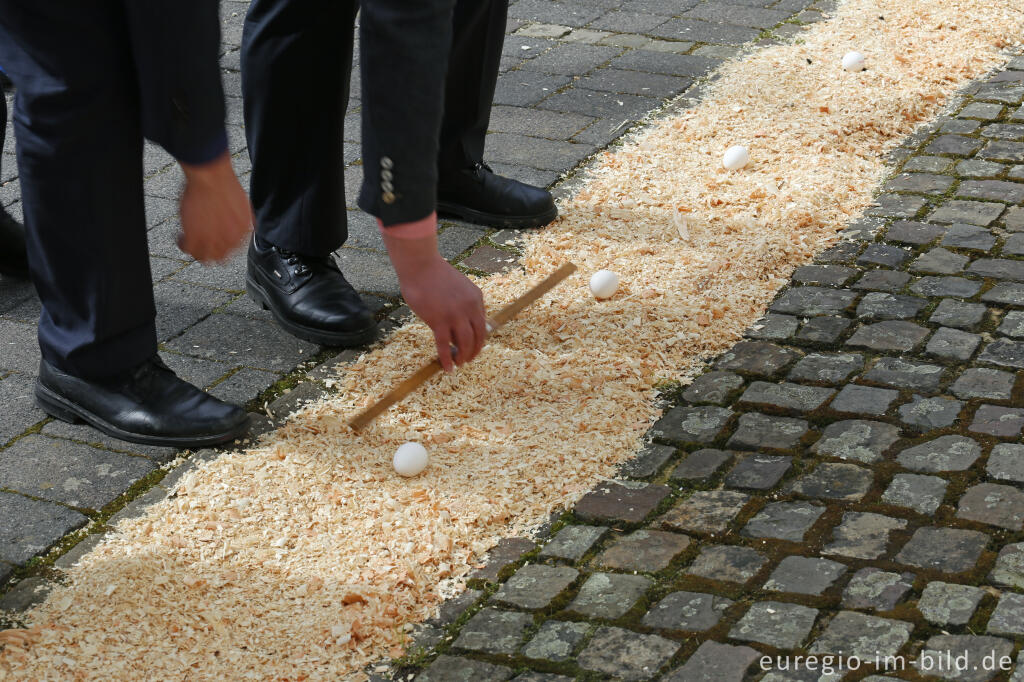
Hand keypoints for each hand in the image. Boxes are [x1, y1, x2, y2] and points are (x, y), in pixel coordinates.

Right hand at [178, 152, 252, 262]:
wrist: (212, 177)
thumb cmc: (226, 184)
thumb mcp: (244, 205)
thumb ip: (245, 219)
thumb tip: (244, 225)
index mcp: (243, 232)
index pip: (234, 249)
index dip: (223, 245)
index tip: (215, 240)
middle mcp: (230, 240)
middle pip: (220, 257)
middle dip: (210, 250)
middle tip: (201, 242)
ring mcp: (212, 240)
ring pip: (203, 257)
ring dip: (196, 250)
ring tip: (189, 240)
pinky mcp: (195, 237)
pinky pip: (187, 249)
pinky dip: (182, 244)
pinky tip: (180, 236)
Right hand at [382, 228, 486, 371]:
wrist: (420, 265)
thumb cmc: (435, 274)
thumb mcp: (458, 286)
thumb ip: (464, 303)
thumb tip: (463, 323)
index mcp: (477, 298)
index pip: (482, 324)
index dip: (479, 339)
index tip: (473, 346)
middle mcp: (470, 308)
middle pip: (478, 337)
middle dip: (474, 351)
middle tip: (468, 359)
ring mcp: (455, 315)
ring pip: (464, 343)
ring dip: (463, 357)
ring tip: (459, 364)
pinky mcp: (438, 321)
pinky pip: (444, 345)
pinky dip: (446, 359)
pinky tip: (447, 368)